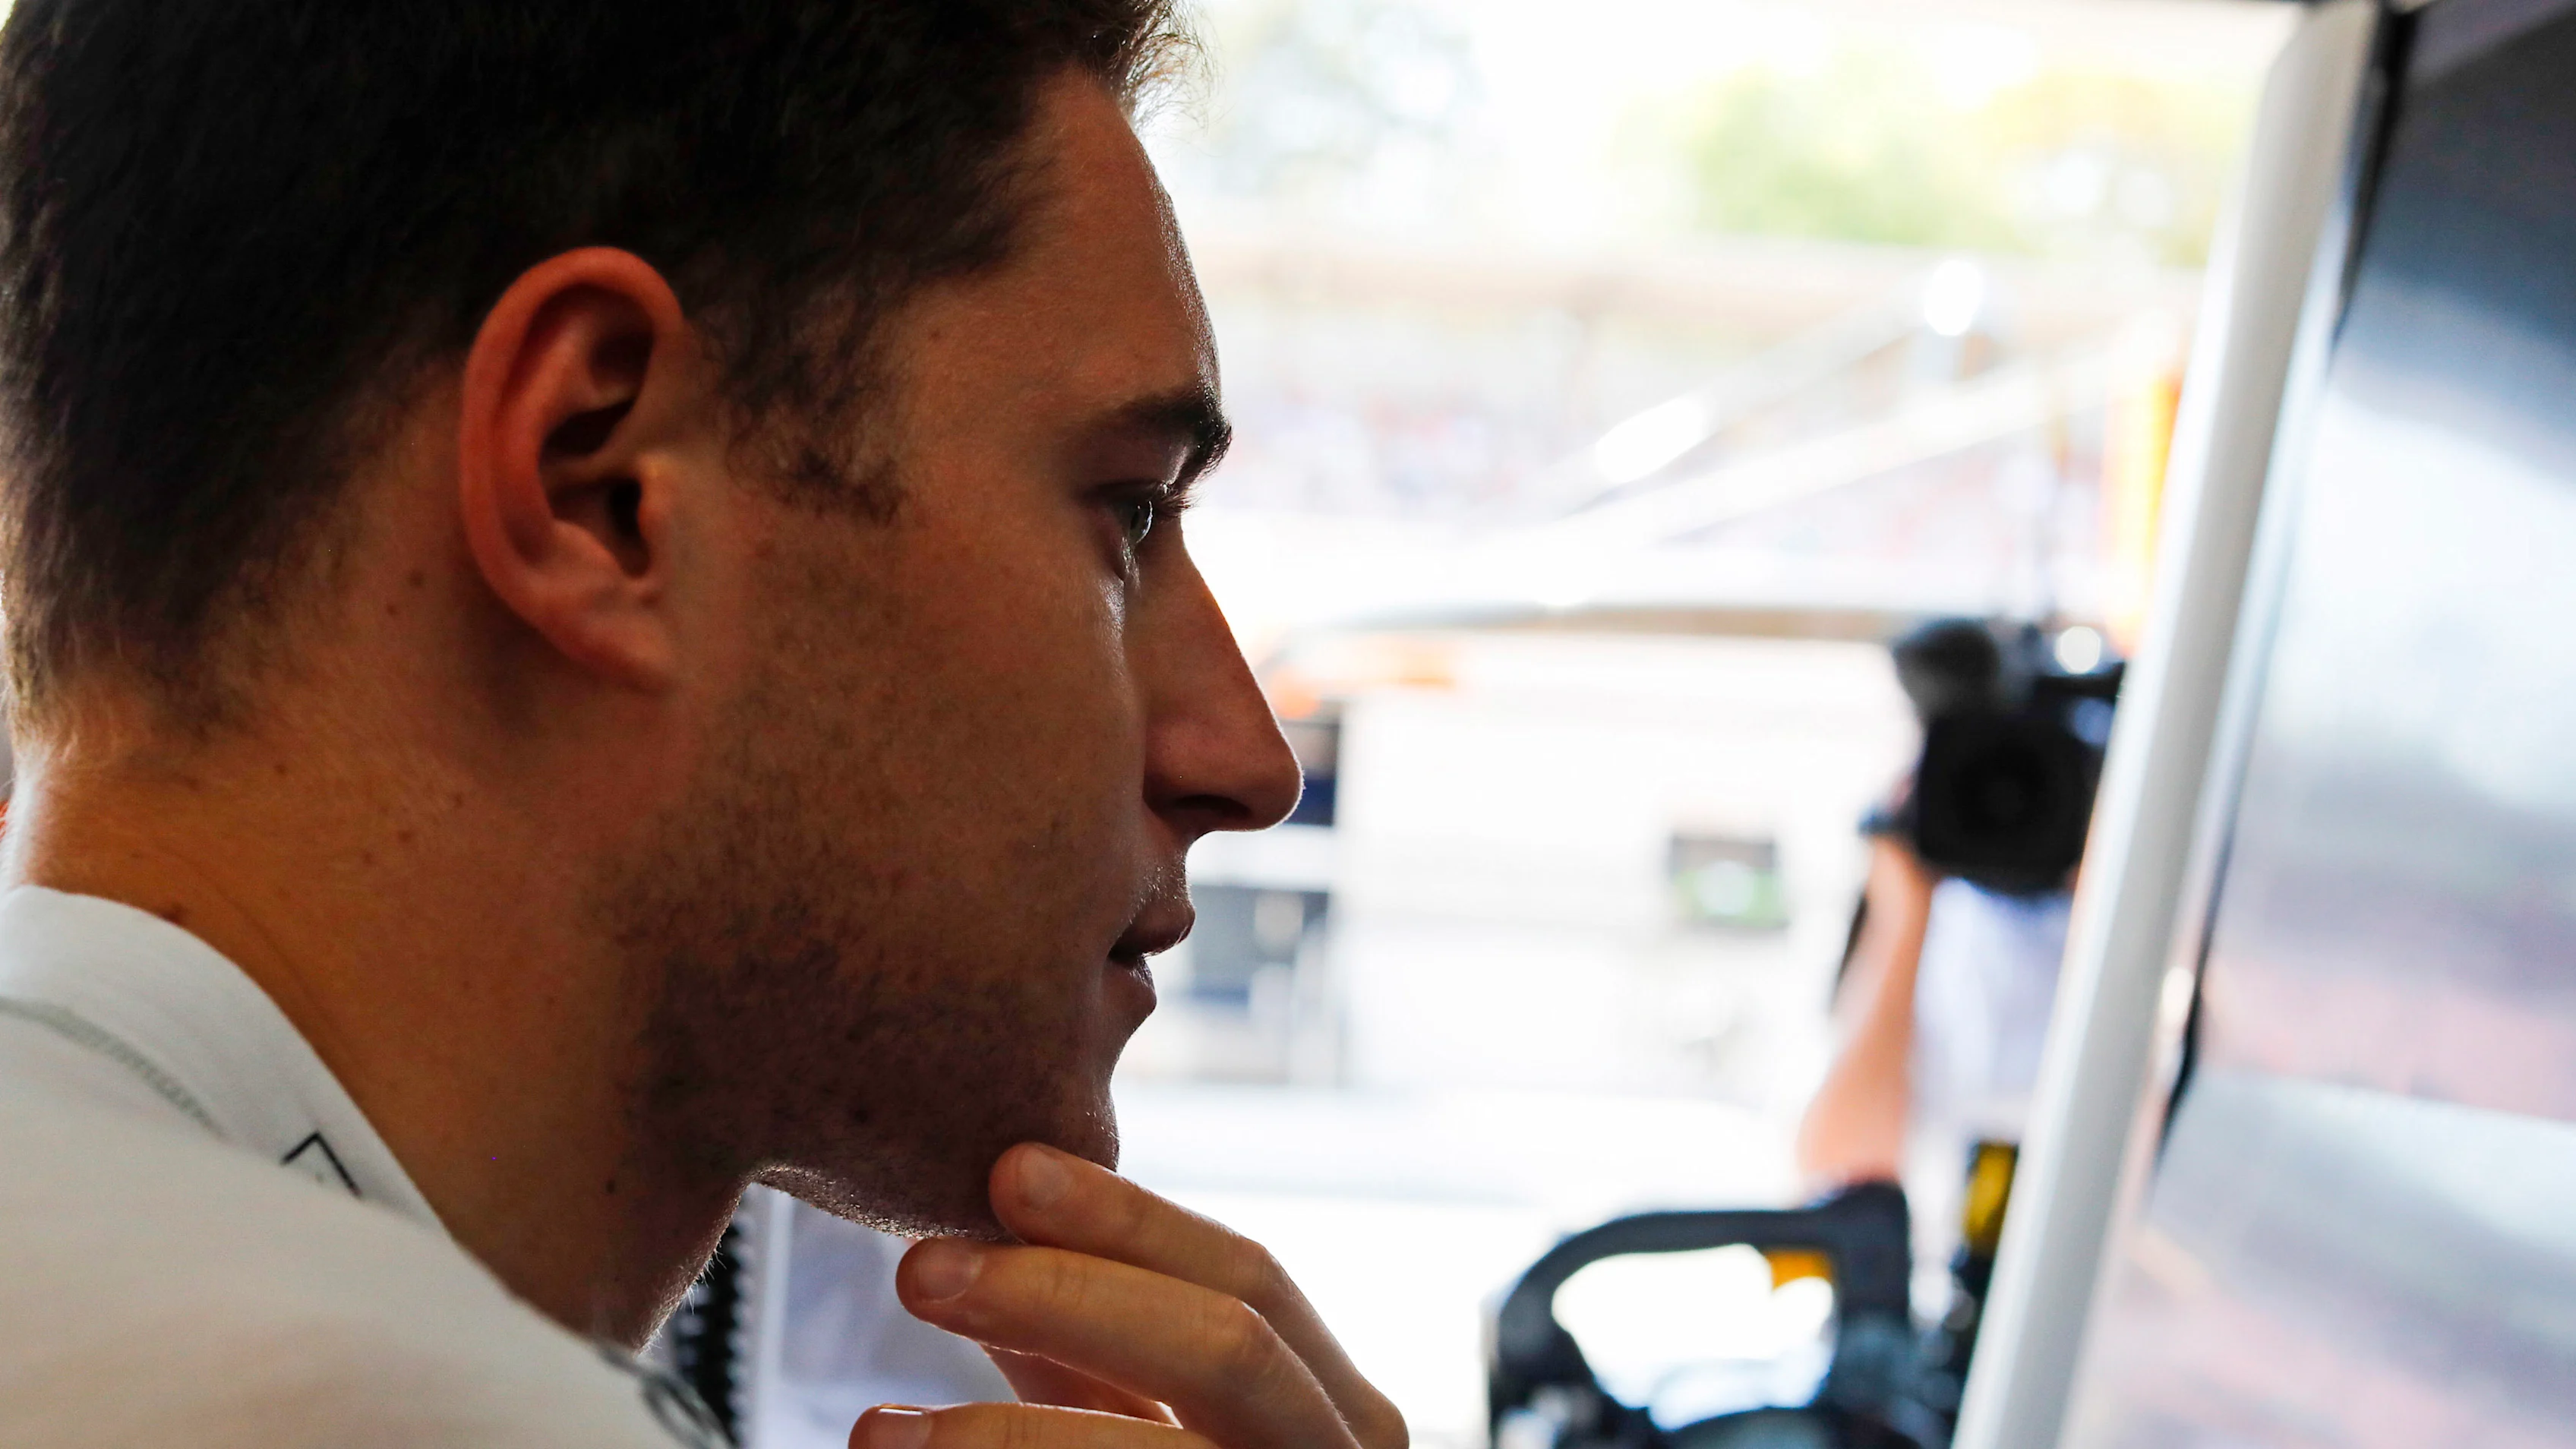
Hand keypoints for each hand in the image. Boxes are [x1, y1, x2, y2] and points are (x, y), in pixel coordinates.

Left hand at [848, 1143, 1406, 1448]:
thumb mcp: (1166, 1436)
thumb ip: (1098, 1356)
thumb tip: (980, 1236)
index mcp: (1335, 1410)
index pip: (1249, 1281)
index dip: (1129, 1220)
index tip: (1001, 1172)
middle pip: (1226, 1349)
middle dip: (1069, 1295)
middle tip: (920, 1269)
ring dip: (1011, 1440)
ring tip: (875, 1432)